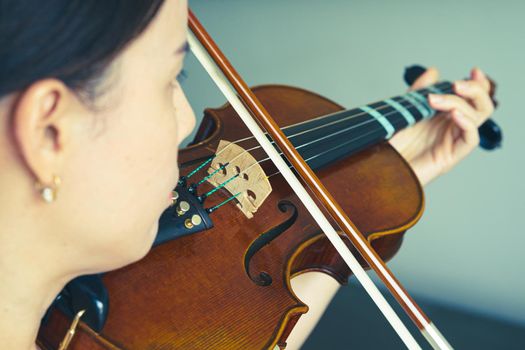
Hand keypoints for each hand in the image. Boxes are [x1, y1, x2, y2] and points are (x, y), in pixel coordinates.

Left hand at [389, 67, 494, 184]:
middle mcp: (451, 128)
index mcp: (443, 117)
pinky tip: (454, 114)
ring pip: (477, 118)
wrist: (377, 167)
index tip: (473, 71)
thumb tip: (434, 71)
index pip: (471, 98)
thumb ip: (418, 91)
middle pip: (481, 106)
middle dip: (475, 90)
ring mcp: (451, 142)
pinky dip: (467, 123)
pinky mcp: (449, 157)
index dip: (478, 84)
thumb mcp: (404, 110)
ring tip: (436, 100)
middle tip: (457, 84)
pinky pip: (470, 139)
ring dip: (461, 103)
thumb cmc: (390, 144)